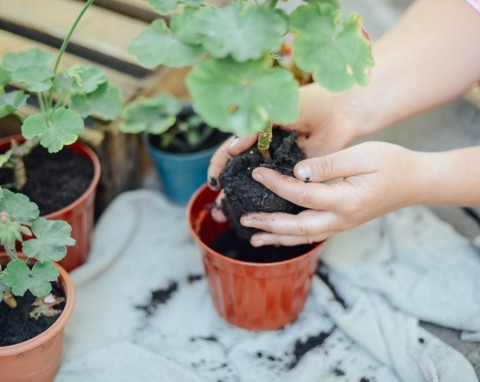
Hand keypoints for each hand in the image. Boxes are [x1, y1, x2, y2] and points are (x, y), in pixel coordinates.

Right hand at [208, 83, 358, 221]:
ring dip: (243, 201)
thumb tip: (232, 149)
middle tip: (218, 209)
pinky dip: (268, 202)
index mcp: (256, 133)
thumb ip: (254, 129)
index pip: (230, 151)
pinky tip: (259, 214)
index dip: (219, 165)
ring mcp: (280, 165)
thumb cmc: (308, 104)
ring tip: (230, 216)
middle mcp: (265, 151)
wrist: (341, 110)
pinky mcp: (297, 176)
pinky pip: (279, 192)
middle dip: (226, 191)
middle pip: (239, 174)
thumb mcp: (275, 112)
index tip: (214, 181)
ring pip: (256, 186)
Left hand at [240, 142, 424, 245]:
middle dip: (268, 224)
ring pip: (303, 236)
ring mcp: (341, 224)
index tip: (256, 173)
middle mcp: (340, 219)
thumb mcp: (361, 156)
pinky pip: (312, 233)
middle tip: (244, 219)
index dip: (275, 185)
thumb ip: (327, 165)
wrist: (415, 182)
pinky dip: (292, 236)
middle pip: (296, 227)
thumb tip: (296, 171)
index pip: (299, 195)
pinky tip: (280, 235)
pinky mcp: (342, 222)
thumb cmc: (391, 164)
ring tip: (254, 238)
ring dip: (277, 237)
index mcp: (344, 201)